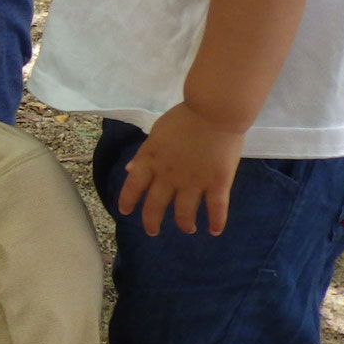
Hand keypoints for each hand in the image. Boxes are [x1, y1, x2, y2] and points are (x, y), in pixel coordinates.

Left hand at [118, 103, 243, 235]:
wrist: (214, 112)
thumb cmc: (184, 118)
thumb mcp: (156, 134)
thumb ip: (144, 154)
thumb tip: (130, 169)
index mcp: (150, 160)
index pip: (133, 186)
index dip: (127, 201)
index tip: (125, 211)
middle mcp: (168, 176)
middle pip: (155, 205)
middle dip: (152, 222)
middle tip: (153, 231)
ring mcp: (193, 182)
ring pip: (184, 213)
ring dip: (184, 224)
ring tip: (187, 228)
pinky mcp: (217, 183)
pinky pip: (216, 208)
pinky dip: (216, 222)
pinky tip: (215, 231)